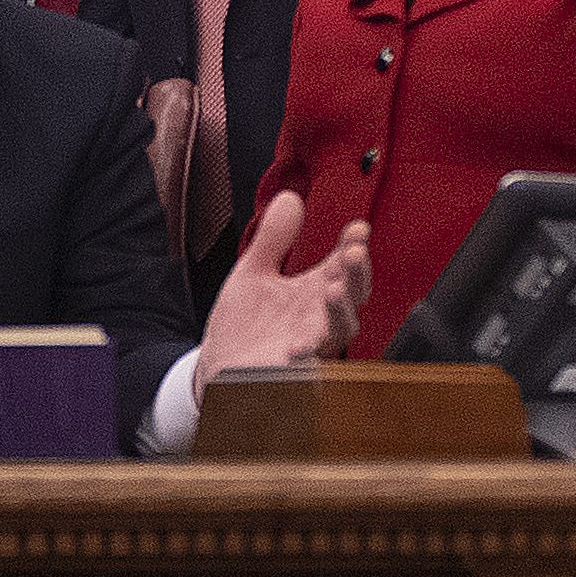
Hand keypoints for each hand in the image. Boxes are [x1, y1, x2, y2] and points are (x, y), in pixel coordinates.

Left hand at [193, 189, 370, 390]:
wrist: (217, 373)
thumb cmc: (244, 328)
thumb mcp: (254, 273)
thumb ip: (273, 238)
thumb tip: (289, 198)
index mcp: (312, 294)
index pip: (342, 267)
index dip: (352, 247)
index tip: (357, 228)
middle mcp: (317, 320)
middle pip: (350, 298)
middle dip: (356, 275)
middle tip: (353, 253)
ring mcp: (307, 350)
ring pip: (336, 334)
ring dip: (339, 313)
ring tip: (334, 291)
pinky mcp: (291, 378)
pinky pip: (305, 373)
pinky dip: (305, 362)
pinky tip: (298, 348)